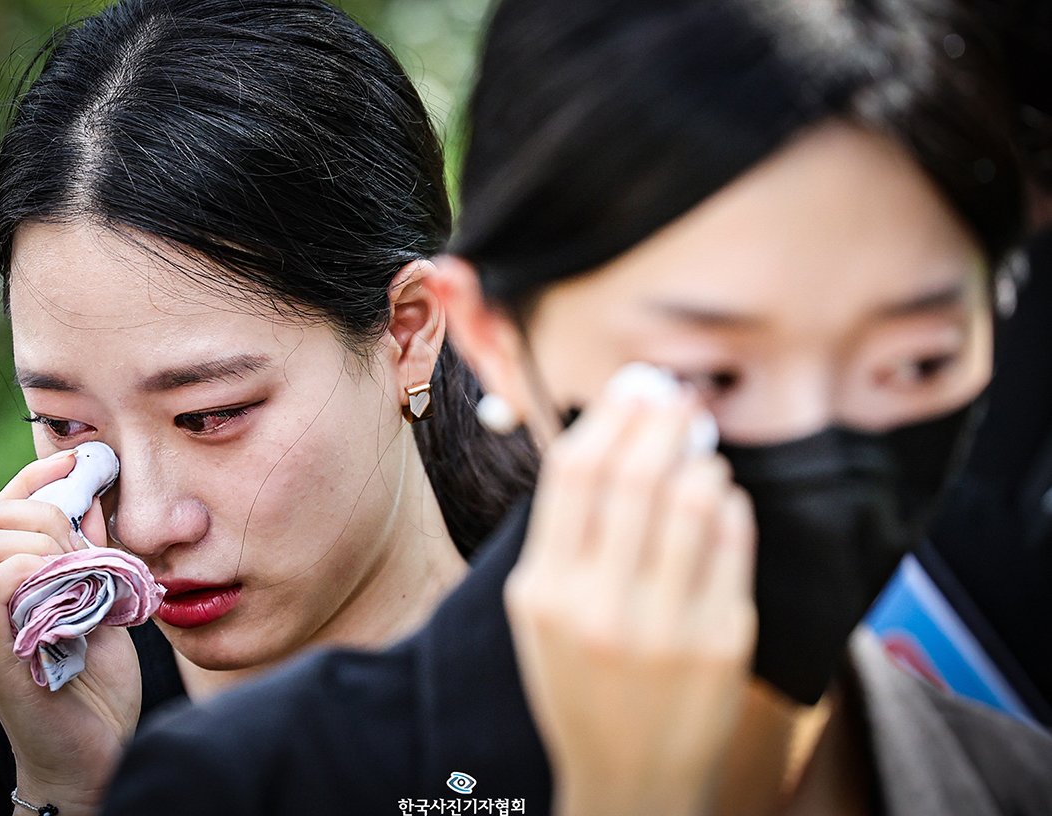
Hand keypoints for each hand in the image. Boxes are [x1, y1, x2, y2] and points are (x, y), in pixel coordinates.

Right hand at [0, 452, 141, 813]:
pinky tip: (65, 581)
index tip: (83, 459)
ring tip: (83, 571)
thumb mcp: (102, 601)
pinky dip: (28, 572)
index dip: (36, 477)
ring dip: (44, 541)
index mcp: (10, 585)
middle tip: (87, 542)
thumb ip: (92, 552)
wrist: (95, 756)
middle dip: (44, 509)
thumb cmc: (97, 683)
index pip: (1, 509)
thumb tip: (94, 495)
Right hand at [505, 373, 755, 815]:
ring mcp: (667, 628)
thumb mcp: (540, 612)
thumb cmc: (581, 682)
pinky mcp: (723, 643)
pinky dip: (729, 502)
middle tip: (676, 396)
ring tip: (698, 448)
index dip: (609, 417)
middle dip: (661, 421)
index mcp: (545, 593)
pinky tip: (720, 494)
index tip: (632, 389)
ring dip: (700, 458)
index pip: (575, 475)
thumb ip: (566, 533)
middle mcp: (601, 608)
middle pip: (635, 477)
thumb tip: (613, 434)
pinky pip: (734, 543)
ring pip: (693, 502)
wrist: (629, 775)